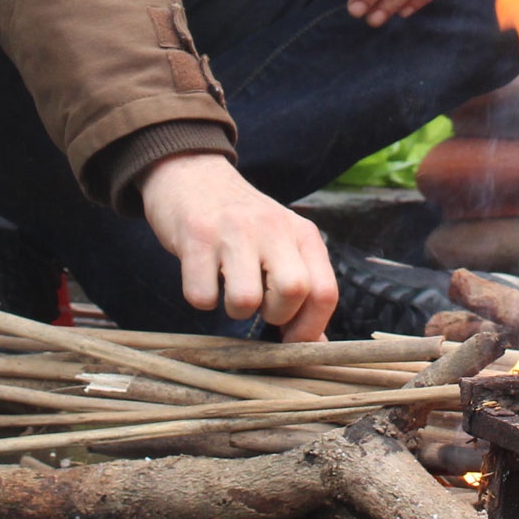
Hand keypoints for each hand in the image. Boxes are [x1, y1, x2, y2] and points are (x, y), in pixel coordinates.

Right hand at [138, 152, 337, 341]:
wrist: (193, 174)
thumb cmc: (242, 223)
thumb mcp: (281, 244)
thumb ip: (302, 287)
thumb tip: (315, 344)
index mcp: (302, 233)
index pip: (325, 291)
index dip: (310, 328)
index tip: (290, 340)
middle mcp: (274, 228)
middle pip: (294, 291)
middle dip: (276, 316)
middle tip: (260, 308)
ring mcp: (234, 231)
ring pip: (246, 299)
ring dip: (235, 311)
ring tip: (228, 289)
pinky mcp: (195, 237)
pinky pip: (201, 296)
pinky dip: (200, 299)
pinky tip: (202, 277)